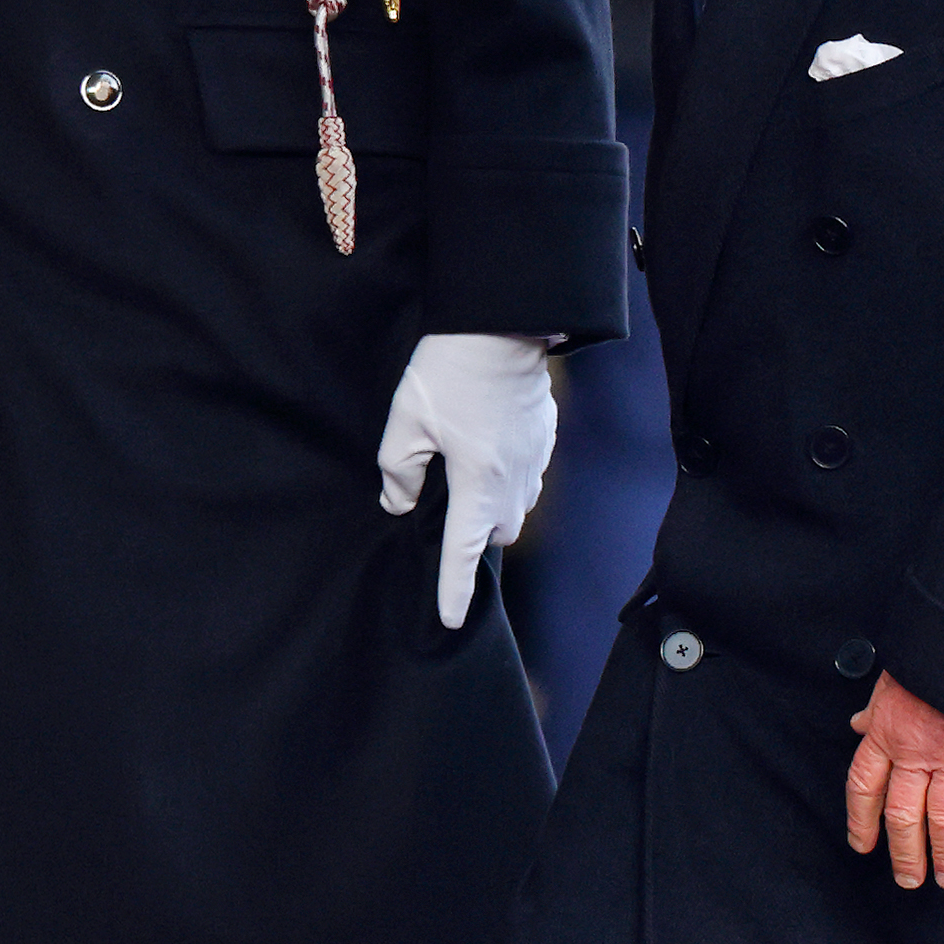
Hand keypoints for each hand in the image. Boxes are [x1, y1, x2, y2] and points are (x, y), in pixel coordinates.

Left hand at [378, 332, 557, 629]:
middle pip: (498, 534)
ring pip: (518, 507)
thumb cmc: (453, 371)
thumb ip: (398, 469)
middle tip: (448, 514)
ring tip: (469, 480)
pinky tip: (491, 449)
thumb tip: (398, 501)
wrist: (504, 324)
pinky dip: (511, 477)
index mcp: (476, 485)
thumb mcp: (406, 420)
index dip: (454, 590)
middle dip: (476, 535)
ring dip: (495, 507)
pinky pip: (530, 475)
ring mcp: (535, 461)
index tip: (451, 619)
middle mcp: (513, 482)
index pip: (463, 553)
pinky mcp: (545, 438)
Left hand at [846, 672, 943, 891]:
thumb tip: (858, 724)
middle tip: (909, 881)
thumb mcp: (891, 680)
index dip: (861, 820)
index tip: (862, 846)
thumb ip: (876, 710)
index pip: (864, 786)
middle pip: (903, 814)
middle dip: (905, 853)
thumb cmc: (929, 657)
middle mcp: (915, 754)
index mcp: (886, 734)